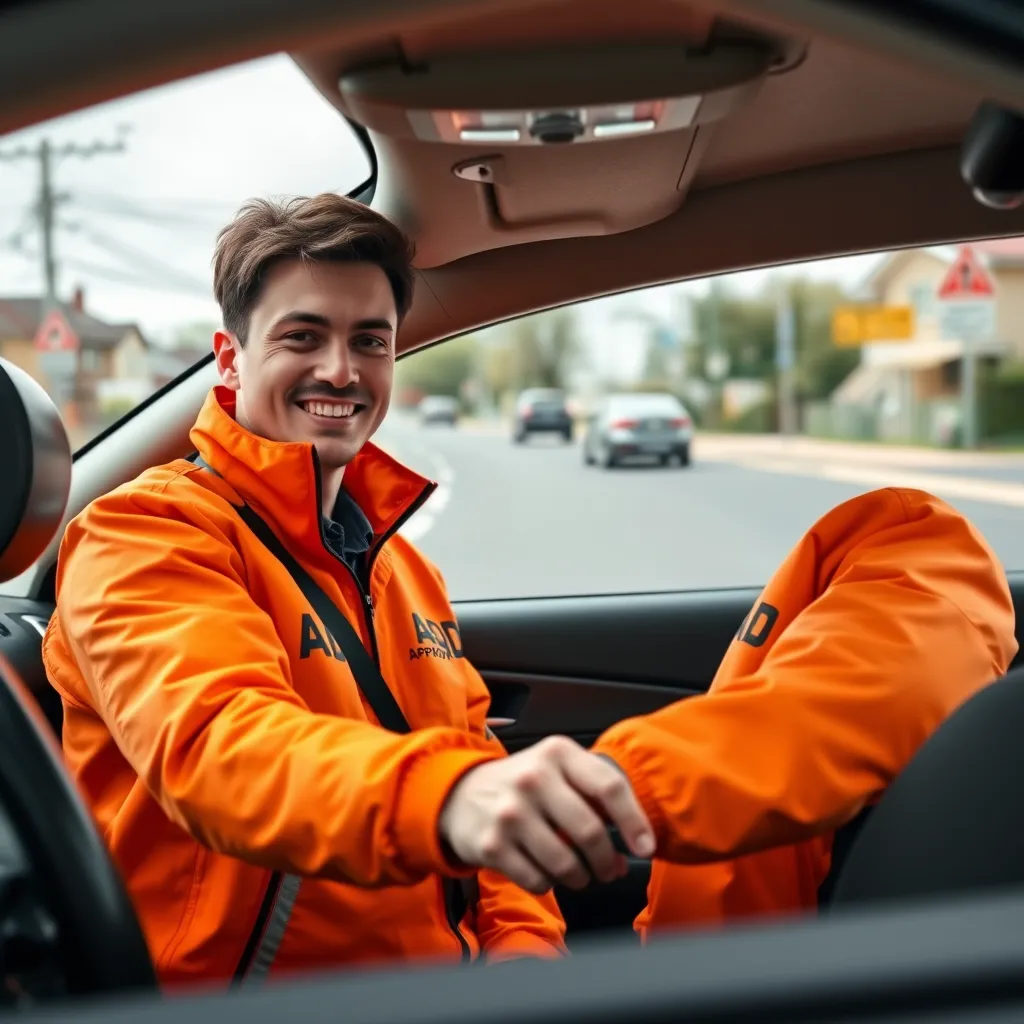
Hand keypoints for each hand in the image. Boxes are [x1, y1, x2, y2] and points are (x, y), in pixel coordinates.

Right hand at [437, 736, 654, 894]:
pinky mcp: (492, 845)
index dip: (635, 822)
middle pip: (591, 831)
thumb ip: (596, 798)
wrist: (461, 794)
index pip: (609, 787)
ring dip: (581, 877)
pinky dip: (550, 883)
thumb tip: (630, 852)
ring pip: (566, 863)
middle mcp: (533, 778)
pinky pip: (539, 880)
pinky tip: (546, 871)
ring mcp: (510, 812)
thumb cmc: (526, 784)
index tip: (646, 848)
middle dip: (607, 860)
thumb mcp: (558, 770)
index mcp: (558, 753)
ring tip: (579, 873)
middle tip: (609, 869)